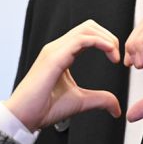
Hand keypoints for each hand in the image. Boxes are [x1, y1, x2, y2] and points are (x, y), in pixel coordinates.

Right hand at [5, 20, 121, 131]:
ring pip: (86, 29)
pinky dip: (99, 42)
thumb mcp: (80, 102)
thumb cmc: (44, 108)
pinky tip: (109, 52)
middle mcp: (58, 48)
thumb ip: (100, 100)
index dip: (106, 41)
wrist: (24, 117)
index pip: (87, 35)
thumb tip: (116, 107)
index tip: (116, 59)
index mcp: (62, 54)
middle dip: (108, 36)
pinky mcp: (54, 57)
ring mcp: (55, 50)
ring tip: (114, 54)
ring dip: (106, 38)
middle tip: (117, 55)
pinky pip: (80, 40)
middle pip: (88, 26)